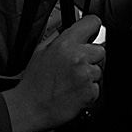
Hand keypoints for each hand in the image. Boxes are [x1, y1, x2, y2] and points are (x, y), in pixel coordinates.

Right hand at [2, 14, 103, 131]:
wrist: (31, 107)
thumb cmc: (33, 81)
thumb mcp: (40, 51)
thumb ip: (57, 36)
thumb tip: (68, 26)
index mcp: (65, 44)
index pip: (92, 23)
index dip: (92, 28)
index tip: (91, 32)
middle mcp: (78, 57)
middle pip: (100, 50)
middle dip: (91, 57)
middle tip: (75, 66)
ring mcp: (85, 75)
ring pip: (99, 70)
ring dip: (89, 75)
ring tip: (71, 81)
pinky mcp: (90, 92)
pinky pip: (97, 87)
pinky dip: (88, 91)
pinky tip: (73, 91)